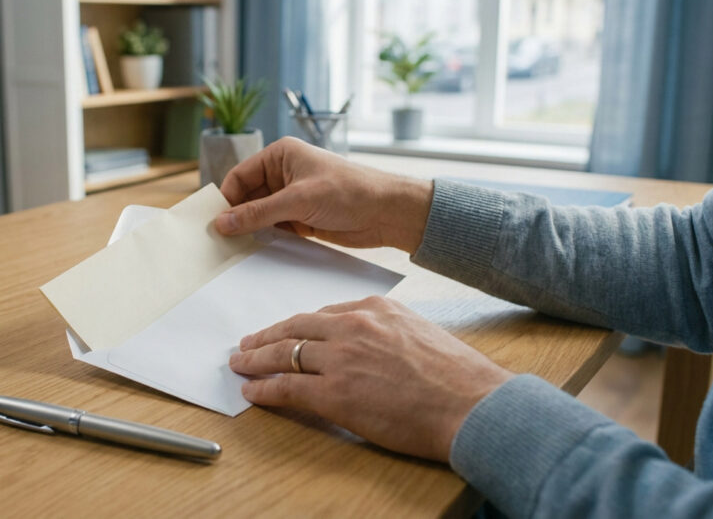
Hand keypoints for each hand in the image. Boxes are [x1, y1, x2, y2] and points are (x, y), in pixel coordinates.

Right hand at [215, 137, 433, 252]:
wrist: (387, 212)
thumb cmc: (349, 191)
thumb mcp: (299, 200)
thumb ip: (258, 213)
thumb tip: (222, 223)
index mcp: (281, 156)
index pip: (240, 176)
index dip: (226, 199)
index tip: (213, 222)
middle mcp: (283, 174)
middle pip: (246, 196)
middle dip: (235, 216)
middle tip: (218, 240)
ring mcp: (292, 197)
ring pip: (259, 215)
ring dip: (249, 230)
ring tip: (232, 249)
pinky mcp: (301, 218)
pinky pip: (273, 228)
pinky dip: (264, 238)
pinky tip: (254, 251)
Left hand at [228, 296, 513, 461]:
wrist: (472, 403)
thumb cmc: (457, 375)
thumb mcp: (419, 332)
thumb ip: (387, 332)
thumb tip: (370, 346)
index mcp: (374, 309)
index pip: (322, 313)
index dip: (298, 325)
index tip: (286, 330)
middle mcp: (352, 327)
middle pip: (294, 327)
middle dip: (266, 336)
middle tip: (247, 343)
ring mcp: (340, 359)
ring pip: (284, 353)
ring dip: (256, 359)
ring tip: (240, 364)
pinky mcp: (335, 394)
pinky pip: (286, 387)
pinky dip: (264, 389)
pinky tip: (251, 391)